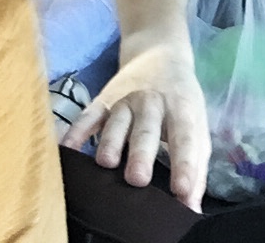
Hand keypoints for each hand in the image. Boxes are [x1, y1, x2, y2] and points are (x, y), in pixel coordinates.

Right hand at [60, 43, 209, 211]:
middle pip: (147, 129)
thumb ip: (196, 168)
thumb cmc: (181, 101)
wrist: (159, 54)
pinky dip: (77, 129)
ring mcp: (126, 99)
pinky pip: (89, 114)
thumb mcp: (197, 127)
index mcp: (182, 111)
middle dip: (141, 153)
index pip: (185, 140)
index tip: (183, 193)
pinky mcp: (104, 98)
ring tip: (106, 164)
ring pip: (117, 121)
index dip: (185, 166)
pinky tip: (68, 147)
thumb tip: (192, 209)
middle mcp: (153, 103)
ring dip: (110, 142)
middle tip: (137, 179)